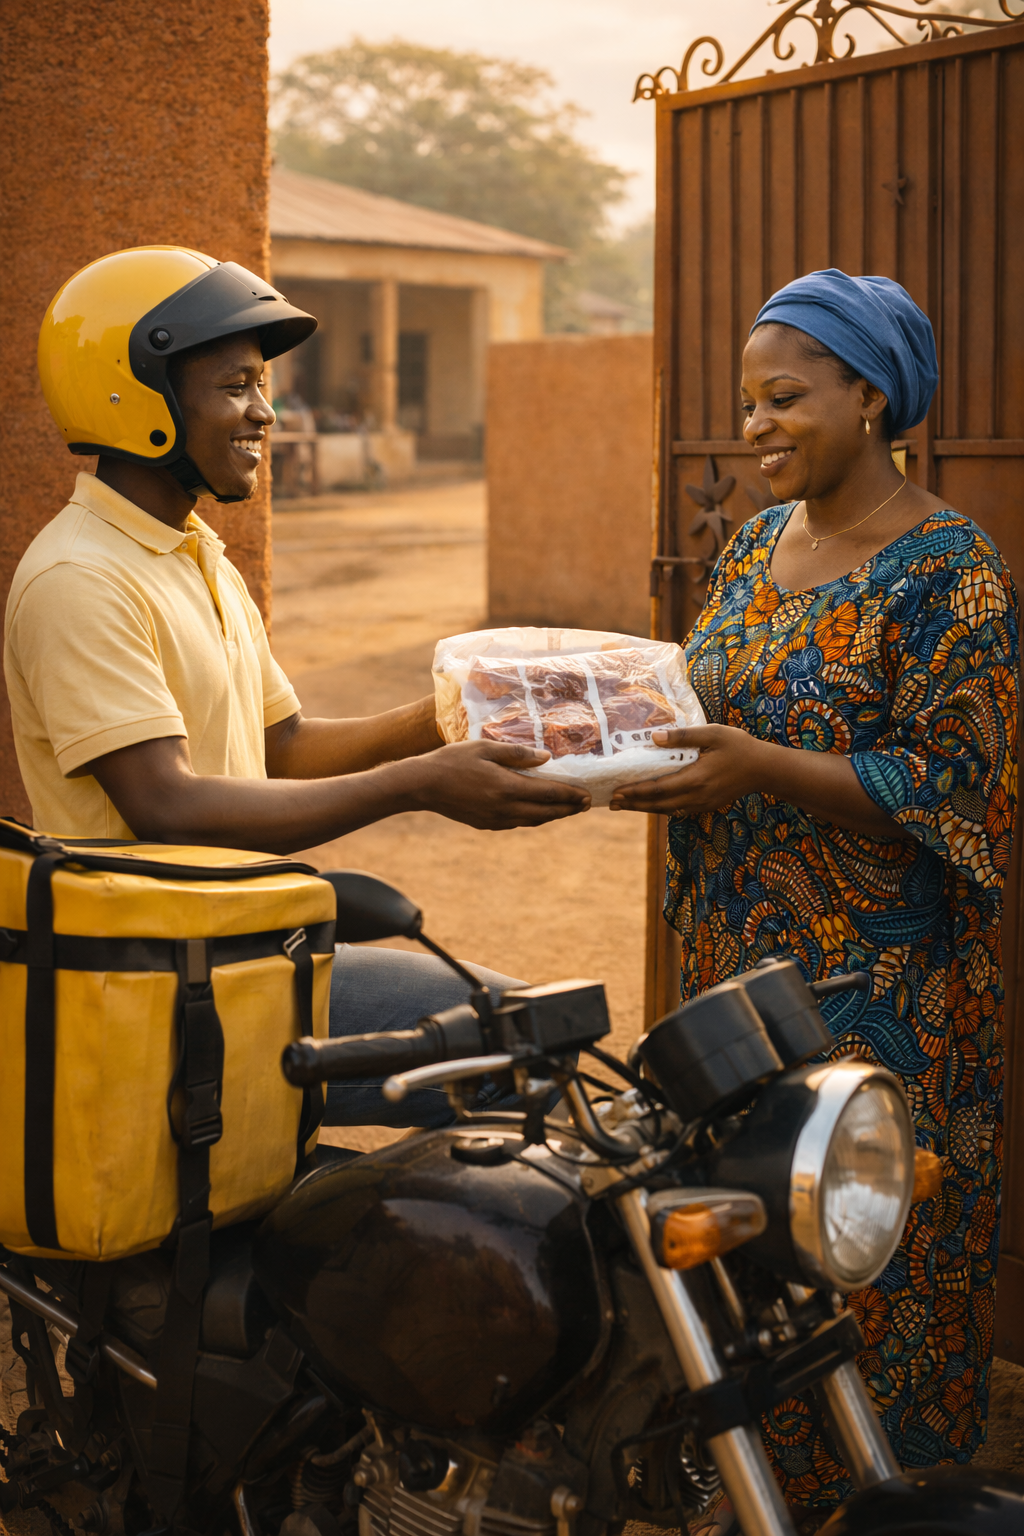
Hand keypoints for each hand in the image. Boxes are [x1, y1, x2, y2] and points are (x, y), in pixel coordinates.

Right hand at [410, 740, 590, 828]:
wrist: (423, 785)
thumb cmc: (453, 760)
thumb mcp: (485, 748)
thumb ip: (517, 753)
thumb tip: (546, 758)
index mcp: (507, 787)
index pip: (549, 793)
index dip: (571, 795)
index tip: (587, 795)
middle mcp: (505, 808)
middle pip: (546, 812)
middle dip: (568, 809)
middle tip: (586, 804)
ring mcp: (495, 820)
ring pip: (533, 821)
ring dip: (553, 816)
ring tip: (568, 809)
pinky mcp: (486, 824)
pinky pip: (517, 823)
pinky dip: (533, 819)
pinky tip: (538, 812)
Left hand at [609, 725, 768, 814]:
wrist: (765, 769)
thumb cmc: (739, 747)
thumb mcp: (713, 734)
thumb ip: (683, 736)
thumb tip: (655, 737)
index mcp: (696, 778)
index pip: (658, 789)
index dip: (635, 792)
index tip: (617, 791)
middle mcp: (696, 796)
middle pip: (658, 804)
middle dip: (634, 804)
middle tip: (612, 802)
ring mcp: (702, 804)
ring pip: (667, 810)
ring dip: (645, 808)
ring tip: (625, 805)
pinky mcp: (707, 805)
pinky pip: (678, 810)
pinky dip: (661, 808)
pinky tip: (651, 804)